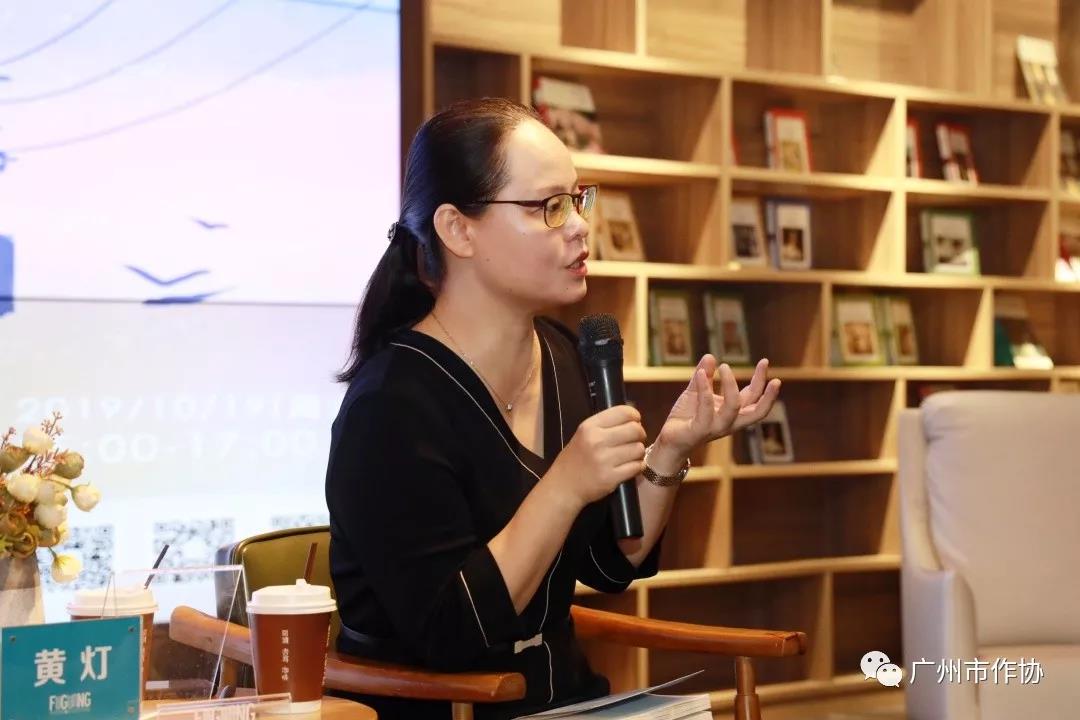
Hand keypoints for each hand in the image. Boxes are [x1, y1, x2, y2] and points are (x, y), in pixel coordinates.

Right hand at [544, 405, 646, 508]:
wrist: (563, 486)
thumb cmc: (575, 459)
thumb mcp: (583, 434)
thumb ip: (606, 425)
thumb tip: (634, 418)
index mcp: (590, 426)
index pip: (624, 412)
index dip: (635, 417)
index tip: (634, 423)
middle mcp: (597, 440)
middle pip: (636, 430)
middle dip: (640, 435)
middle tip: (634, 441)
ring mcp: (605, 460)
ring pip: (639, 449)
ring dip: (638, 453)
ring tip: (630, 456)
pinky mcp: (611, 478)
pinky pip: (637, 467)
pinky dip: (637, 466)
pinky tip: (629, 467)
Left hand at [656, 356, 780, 457]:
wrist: (669, 440)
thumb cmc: (686, 417)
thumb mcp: (696, 392)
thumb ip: (704, 375)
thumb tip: (710, 355)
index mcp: (732, 413)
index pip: (753, 397)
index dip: (760, 380)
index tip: (764, 361)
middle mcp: (729, 422)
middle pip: (756, 411)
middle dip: (767, 394)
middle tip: (768, 370)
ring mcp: (716, 427)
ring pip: (733, 408)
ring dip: (731, 385)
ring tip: (724, 366)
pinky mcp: (700, 429)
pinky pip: (706, 409)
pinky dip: (704, 390)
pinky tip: (699, 373)